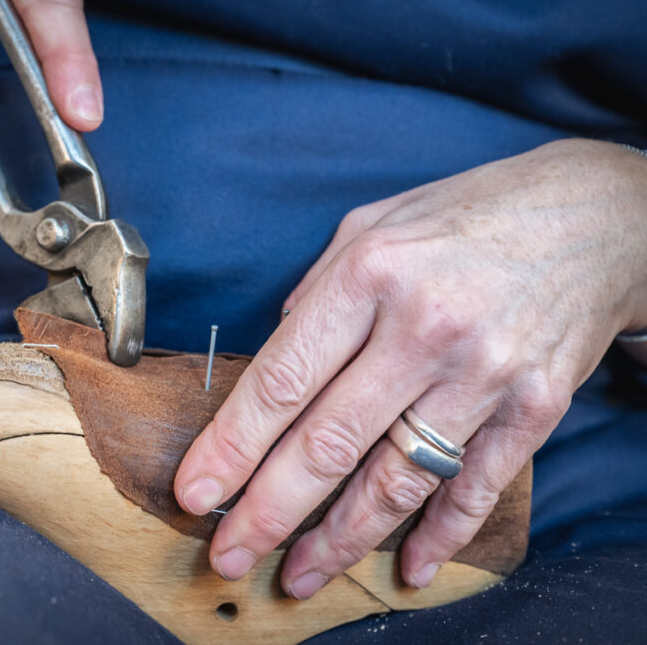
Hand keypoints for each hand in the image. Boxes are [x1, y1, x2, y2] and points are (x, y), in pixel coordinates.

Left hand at [174, 139, 646, 597]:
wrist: (595, 215)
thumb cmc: (466, 216)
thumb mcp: (371, 224)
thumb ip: (315, 292)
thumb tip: (274, 357)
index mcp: (370, 274)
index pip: (281, 380)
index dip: (231, 446)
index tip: (196, 493)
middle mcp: (424, 328)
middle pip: (329, 443)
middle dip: (268, 512)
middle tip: (228, 555)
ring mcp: (485, 371)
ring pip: (397, 478)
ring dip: (341, 539)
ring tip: (299, 574)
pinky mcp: (536, 404)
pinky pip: (477, 485)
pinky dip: (441, 534)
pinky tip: (408, 567)